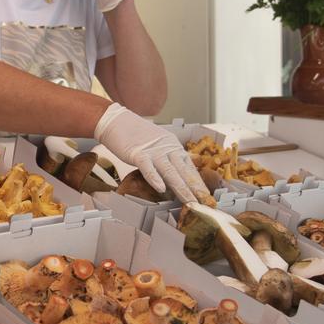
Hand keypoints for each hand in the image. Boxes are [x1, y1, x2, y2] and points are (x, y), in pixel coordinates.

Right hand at [94, 103, 210, 204]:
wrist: (116, 121)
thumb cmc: (136, 134)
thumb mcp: (160, 143)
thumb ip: (171, 156)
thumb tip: (184, 168)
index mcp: (173, 146)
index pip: (190, 168)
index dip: (199, 183)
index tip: (207, 197)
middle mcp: (167, 148)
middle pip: (184, 171)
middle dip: (195, 189)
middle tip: (205, 203)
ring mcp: (153, 151)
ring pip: (170, 171)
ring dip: (181, 188)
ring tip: (190, 201)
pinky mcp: (137, 153)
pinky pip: (147, 167)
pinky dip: (154, 178)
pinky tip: (160, 188)